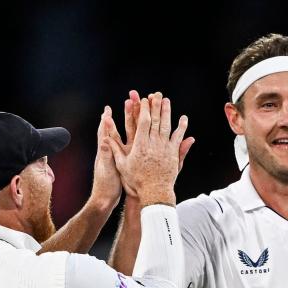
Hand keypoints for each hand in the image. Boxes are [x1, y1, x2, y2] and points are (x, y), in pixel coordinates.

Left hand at [89, 106, 122, 209]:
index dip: (107, 121)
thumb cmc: (106, 187)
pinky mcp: (121, 163)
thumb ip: (106, 155)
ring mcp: (115, 158)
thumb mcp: (107, 170)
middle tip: (119, 107)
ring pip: (120, 138)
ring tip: (129, 116)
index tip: (107, 109)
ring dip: (124, 126)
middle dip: (116, 119)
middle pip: (113, 131)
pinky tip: (134, 136)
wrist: (107, 199)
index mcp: (106, 153)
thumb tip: (104, 141)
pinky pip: (125, 147)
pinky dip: (129, 139)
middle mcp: (110, 153)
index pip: (106, 133)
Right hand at [112, 90, 195, 205]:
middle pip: (155, 120)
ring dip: (167, 112)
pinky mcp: (173, 154)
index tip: (143, 99)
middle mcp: (153, 144)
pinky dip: (181, 127)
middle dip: (155, 105)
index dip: (143, 109)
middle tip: (156, 94)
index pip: (142, 122)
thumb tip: (104, 138)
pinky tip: (183, 119)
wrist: (154, 193)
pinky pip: (178, 138)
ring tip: (167, 101)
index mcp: (139, 145)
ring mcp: (164, 148)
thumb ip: (114, 150)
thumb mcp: (121, 165)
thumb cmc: (135, 181)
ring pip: (167, 126)